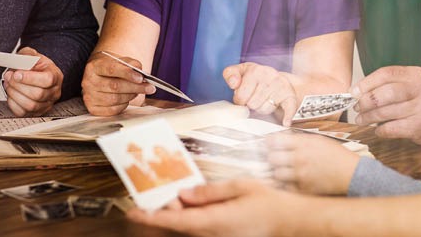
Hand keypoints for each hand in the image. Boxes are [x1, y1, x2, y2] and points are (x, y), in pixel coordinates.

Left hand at [1, 47, 63, 116]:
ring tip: (9, 84)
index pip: (47, 80)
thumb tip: (17, 61)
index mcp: (56, 76)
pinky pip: (22, 112)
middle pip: (38, 94)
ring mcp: (46, 104)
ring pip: (30, 105)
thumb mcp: (32, 55)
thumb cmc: (35, 66)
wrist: (36, 74)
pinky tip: (11, 93)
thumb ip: (26, 55)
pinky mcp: (36, 113)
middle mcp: (54, 92)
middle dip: (18, 85)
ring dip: (14, 94)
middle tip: (9, 76)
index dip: (30, 78)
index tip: (17, 74)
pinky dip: (13, 103)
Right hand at [81, 52, 154, 115]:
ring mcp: (89, 96)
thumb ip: (131, 64)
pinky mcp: (93, 108)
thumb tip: (140, 72)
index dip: (127, 74)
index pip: (112, 70)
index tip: (141, 78)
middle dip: (135, 87)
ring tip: (137, 91)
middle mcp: (88, 82)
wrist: (99, 76)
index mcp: (94, 67)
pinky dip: (123, 105)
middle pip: (115, 86)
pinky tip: (126, 99)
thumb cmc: (112, 68)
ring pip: (115, 99)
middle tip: (150, 87)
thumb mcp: (121, 61)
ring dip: (130, 96)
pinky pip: (112, 110)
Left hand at [128, 180, 299, 236]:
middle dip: (162, 213)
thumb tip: (184, 194)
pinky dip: (190, 220)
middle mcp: (211, 235)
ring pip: (187, 229)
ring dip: (177, 216)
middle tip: (156, 195)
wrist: (288, 222)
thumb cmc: (267, 203)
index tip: (132, 212)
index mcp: (214, 221)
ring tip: (175, 198)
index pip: (175, 221)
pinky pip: (199, 230)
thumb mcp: (239, 187)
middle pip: (177, 226)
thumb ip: (209, 191)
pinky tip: (193, 206)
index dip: (151, 217)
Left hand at [224, 63, 298, 125]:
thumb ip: (230, 74)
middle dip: (251, 104)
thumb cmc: (256, 77)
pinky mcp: (290, 96)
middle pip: (252, 104)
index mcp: (255, 70)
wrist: (278, 79)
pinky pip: (289, 109)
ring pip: (264, 109)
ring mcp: (280, 86)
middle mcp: (269, 76)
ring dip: (262, 108)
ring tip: (264, 100)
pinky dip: (287, 117)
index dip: (240, 99)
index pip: (240, 96)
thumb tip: (233, 84)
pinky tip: (285, 123)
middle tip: (254, 98)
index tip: (244, 95)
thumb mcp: (241, 71)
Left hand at [267, 133, 358, 194]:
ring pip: (277, 173)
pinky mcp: (304, 189)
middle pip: (272, 158)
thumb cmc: (336, 155)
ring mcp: (301, 175)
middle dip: (272, 157)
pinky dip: (285, 184)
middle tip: (275, 158)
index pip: (275, 141)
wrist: (351, 173)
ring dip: (278, 171)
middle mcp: (300, 158)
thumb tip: (282, 139)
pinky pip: (286, 187)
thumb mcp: (318, 140)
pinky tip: (290, 180)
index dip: (269, 142)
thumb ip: (299, 140)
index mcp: (303, 144)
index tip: (269, 144)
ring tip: (284, 170)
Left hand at [352, 65, 420, 144]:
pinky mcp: (419, 126)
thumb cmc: (417, 101)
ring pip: (387, 112)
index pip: (386, 74)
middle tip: (357, 107)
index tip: (354, 91)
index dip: (366, 83)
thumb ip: (386, 84)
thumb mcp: (407, 85)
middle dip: (367, 101)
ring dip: (369, 117)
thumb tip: (356, 92)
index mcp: (416, 75)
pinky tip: (377, 129)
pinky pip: (391, 128)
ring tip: (361, 119)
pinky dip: (380, 130)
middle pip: (386, 93)